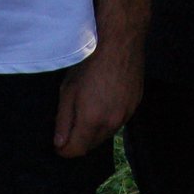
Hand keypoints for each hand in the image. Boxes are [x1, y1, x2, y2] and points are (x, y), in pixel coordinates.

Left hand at [54, 42, 143, 157]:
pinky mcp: (135, 105)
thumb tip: (59, 144)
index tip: (57, 145)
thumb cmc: (89, 62)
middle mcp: (111, 123)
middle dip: (79, 142)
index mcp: (92, 121)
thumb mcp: (68, 91)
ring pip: (106, 134)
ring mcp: (126, 115)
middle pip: (92, 146)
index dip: (64, 151)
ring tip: (86, 112)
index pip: (76, 151)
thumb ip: (63, 121)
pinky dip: (108, 119)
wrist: (120, 42)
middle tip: (69, 128)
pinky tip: (103, 102)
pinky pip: (118, 121)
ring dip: (94, 131)